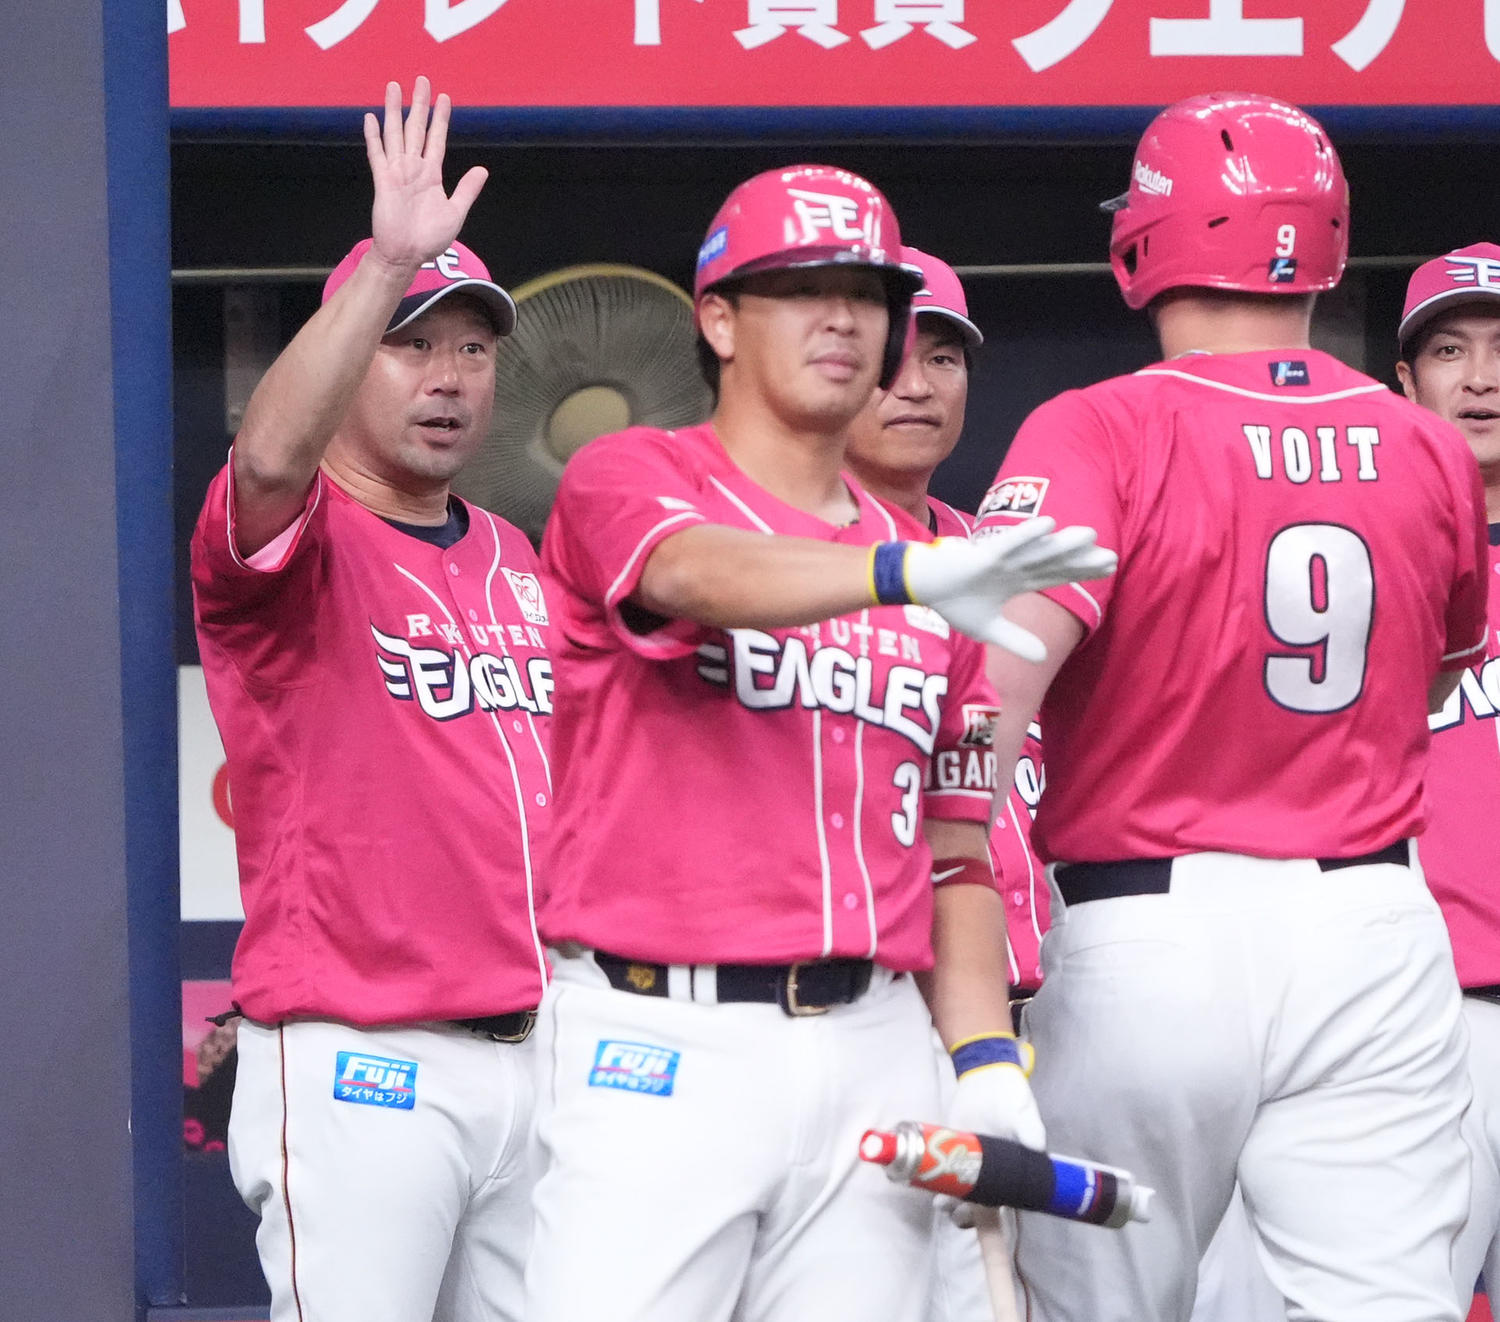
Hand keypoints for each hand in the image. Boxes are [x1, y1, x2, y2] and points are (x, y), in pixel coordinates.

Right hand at [363, 76, 488, 272]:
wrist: (406, 255)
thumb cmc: (429, 238)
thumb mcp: (455, 212)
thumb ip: (466, 189)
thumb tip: (482, 169)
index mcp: (432, 175)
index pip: (437, 139)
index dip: (441, 119)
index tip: (444, 98)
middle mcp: (414, 168)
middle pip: (416, 128)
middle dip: (419, 104)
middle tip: (422, 80)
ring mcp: (397, 172)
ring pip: (395, 134)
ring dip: (394, 111)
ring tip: (394, 87)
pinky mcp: (382, 181)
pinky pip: (377, 154)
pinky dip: (373, 136)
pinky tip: (370, 118)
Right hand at [903, 518, 1116, 660]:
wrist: (923, 587)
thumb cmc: (954, 601)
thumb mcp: (989, 630)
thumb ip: (1016, 640)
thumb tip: (1044, 657)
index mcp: (1018, 581)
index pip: (1057, 575)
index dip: (1082, 572)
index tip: (1110, 568)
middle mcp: (1016, 567)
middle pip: (1055, 562)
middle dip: (1082, 560)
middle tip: (1112, 556)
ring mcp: (1002, 560)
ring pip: (1038, 551)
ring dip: (1063, 544)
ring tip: (1091, 535)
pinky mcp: (985, 556)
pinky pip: (1010, 544)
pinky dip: (1028, 535)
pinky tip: (1050, 525)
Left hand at [940, 1059, 1046, 1228]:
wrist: (986, 1076)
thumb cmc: (1011, 1097)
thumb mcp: (1023, 1111)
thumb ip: (1030, 1129)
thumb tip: (1036, 1145)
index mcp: (1012, 1173)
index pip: (1003, 1205)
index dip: (990, 1218)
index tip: (977, 1218)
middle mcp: (990, 1174)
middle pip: (977, 1208)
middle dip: (963, 1215)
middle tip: (952, 1209)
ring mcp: (968, 1164)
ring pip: (957, 1195)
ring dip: (947, 1201)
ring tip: (939, 1201)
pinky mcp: (949, 1151)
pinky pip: (940, 1174)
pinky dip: (931, 1181)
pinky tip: (922, 1182)